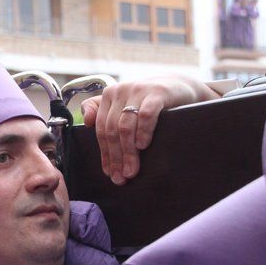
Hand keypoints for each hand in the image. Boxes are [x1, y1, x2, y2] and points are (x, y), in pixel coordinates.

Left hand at [81, 76, 221, 184]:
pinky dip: (143, 132)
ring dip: (128, 152)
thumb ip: (101, 111)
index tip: (110, 173)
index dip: (105, 154)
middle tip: (122, 177)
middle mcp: (120, 91)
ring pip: (126, 126)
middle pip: (112, 130)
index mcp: (109, 95)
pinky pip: (146, 115)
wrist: (180, 87)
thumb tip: (86, 123)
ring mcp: (138, 90)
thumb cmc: (149, 101)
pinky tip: (142, 146)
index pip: (102, 130)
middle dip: (117, 157)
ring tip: (132, 170)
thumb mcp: (124, 104)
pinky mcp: (157, 92)